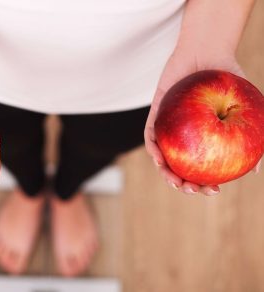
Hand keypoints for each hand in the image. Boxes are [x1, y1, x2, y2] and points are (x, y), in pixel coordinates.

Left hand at [144, 45, 260, 194]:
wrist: (207, 51)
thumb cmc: (228, 78)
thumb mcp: (246, 107)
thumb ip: (253, 135)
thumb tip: (256, 170)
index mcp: (204, 138)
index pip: (203, 167)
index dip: (206, 183)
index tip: (214, 191)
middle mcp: (185, 136)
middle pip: (180, 167)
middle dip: (184, 184)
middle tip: (193, 190)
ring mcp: (169, 127)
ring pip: (163, 156)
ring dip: (166, 172)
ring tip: (176, 182)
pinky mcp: (155, 114)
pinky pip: (150, 135)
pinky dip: (153, 148)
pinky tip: (159, 158)